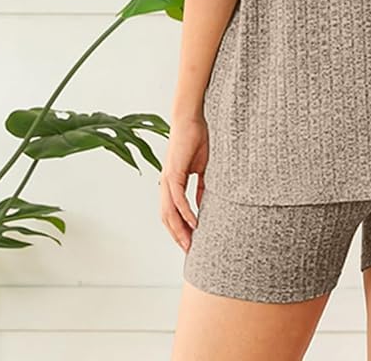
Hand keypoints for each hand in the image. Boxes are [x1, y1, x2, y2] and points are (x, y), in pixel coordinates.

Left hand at [159, 114, 207, 253]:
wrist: (192, 119)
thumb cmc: (197, 139)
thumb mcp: (202, 168)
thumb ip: (201, 185)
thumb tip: (203, 202)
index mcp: (172, 182)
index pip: (172, 212)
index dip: (179, 228)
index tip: (190, 242)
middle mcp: (166, 183)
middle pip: (167, 217)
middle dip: (177, 236)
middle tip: (189, 251)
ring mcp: (168, 179)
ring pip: (169, 212)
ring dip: (179, 230)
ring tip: (190, 243)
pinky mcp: (173, 173)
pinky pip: (178, 199)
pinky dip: (185, 213)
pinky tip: (194, 223)